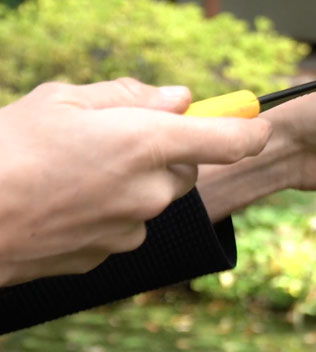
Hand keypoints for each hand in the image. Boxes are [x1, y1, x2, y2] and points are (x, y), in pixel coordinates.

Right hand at [0, 79, 270, 285]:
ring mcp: (131, 229)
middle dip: (164, 151)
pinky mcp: (107, 255)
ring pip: (150, 199)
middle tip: (114, 137)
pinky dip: (105, 211)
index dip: (250, 128)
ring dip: (130, 182)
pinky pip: (122, 225)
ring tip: (71, 170)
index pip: (231, 140)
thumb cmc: (6, 150)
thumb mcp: (63, 100)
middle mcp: (150, 191)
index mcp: (147, 143)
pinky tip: (61, 201)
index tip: (255, 121)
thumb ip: (130, 96)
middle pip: (184, 169)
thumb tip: (179, 99)